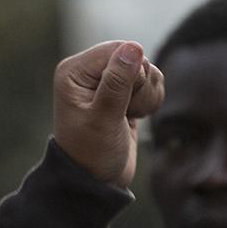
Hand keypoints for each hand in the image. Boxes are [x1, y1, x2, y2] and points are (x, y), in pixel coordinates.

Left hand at [53, 40, 164, 188]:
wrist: (96, 180)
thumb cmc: (92, 154)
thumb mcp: (103, 120)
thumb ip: (117, 83)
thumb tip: (133, 47)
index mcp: (74, 72)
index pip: (118, 49)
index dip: (131, 74)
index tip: (122, 103)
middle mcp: (88, 71)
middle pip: (135, 56)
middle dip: (140, 86)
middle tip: (124, 114)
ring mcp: (107, 79)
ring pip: (147, 69)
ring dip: (146, 96)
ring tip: (127, 118)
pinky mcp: (124, 90)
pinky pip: (152, 80)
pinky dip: (150, 100)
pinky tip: (135, 117)